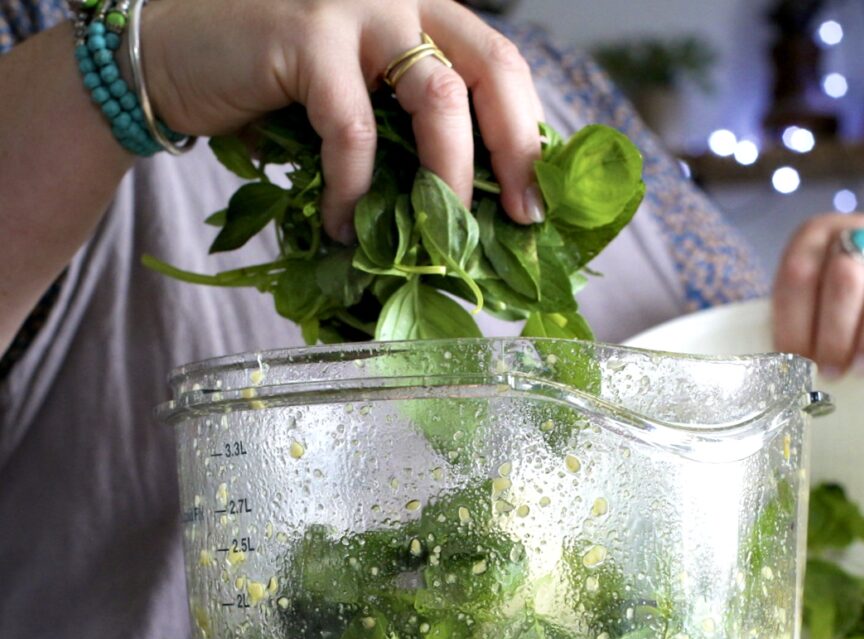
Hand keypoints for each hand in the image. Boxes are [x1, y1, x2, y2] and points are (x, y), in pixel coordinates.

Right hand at [141, 0, 544, 239]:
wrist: (172, 51)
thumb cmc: (272, 86)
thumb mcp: (358, 101)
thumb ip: (405, 131)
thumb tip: (465, 211)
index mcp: (422, 13)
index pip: (500, 65)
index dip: (528, 132)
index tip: (537, 198)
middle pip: (493, 69)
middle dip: (517, 151)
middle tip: (522, 217)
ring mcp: (356, 8)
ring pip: (440, 99)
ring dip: (447, 180)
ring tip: (437, 236)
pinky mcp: (307, 36)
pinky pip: (355, 130)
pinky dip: (355, 190)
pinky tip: (345, 226)